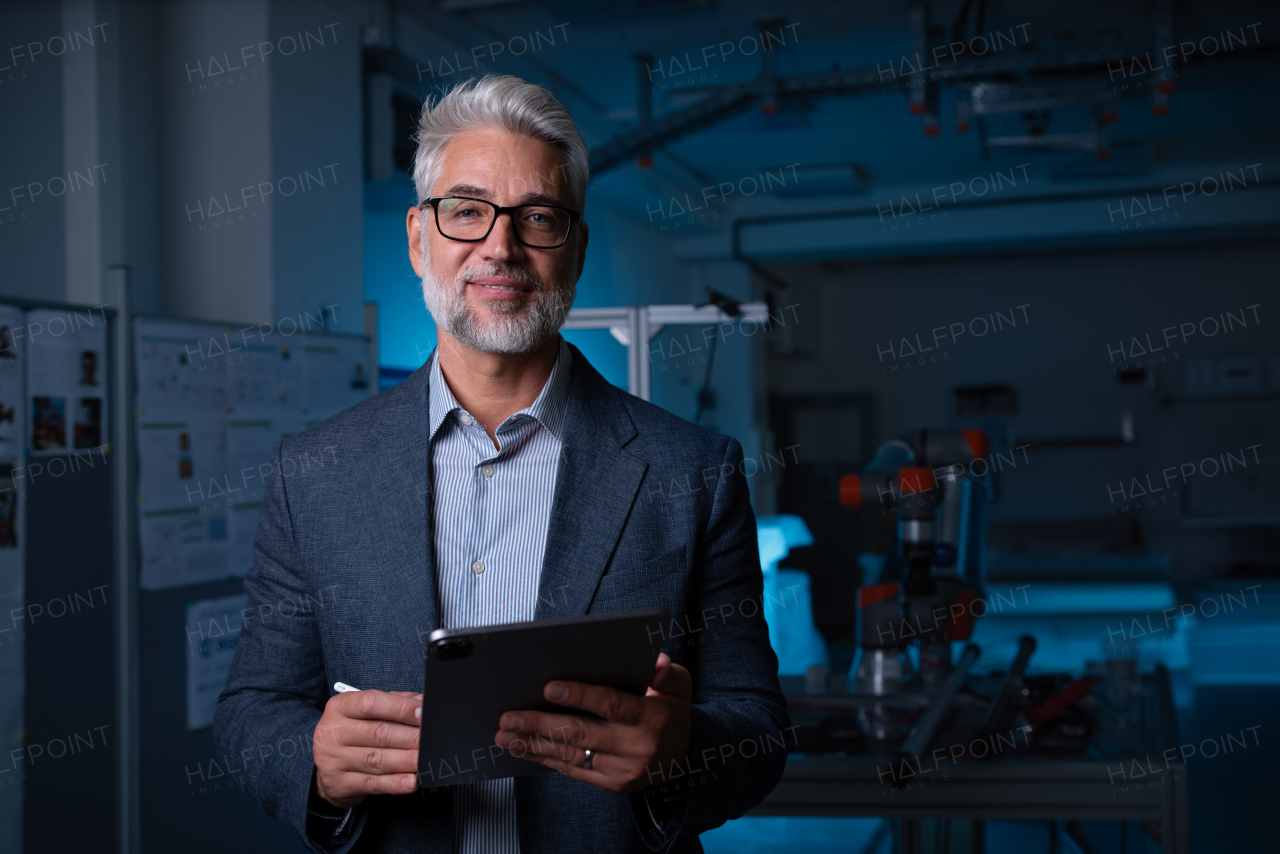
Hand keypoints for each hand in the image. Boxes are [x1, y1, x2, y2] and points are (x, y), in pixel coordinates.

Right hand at [312, 689, 422, 808]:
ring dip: (405, 761)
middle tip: (429, 740)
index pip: (371, 703)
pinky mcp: (340, 784)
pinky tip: (411, 781)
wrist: (324, 766)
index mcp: (340, 707)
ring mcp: (334, 759)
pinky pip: (372, 784)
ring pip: (376, 760)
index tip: (422, 713)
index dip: (400, 708)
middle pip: (377, 733)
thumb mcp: (365, 712)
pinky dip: (394, 783)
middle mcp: (333, 732)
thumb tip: (423, 701)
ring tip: (424, 760)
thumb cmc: (353, 732)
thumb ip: (394, 702)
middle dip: (409, 737)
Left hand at [494, 652, 691, 794]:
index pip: (612, 704)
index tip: (549, 688)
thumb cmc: (671, 712)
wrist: (682, 758)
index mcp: (652, 717)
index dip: (580, 696)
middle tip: (509, 716)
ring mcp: (621, 770)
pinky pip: (571, 770)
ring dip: (532, 745)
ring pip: (570, 755)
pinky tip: (522, 748)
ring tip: (503, 734)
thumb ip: (667, 673)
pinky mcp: (610, 784)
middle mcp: (636, 746)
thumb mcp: (679, 688)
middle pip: (581, 733)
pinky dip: (543, 758)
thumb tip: (655, 661)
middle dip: (540, 724)